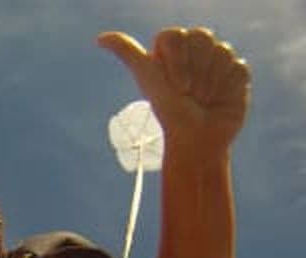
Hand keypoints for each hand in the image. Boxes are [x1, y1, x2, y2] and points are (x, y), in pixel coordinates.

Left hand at [98, 27, 250, 152]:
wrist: (196, 139)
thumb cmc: (169, 113)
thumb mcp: (147, 78)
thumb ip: (127, 53)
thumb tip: (100, 39)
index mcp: (170, 50)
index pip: (175, 36)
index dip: (176, 62)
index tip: (174, 87)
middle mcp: (194, 52)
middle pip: (201, 37)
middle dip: (193, 72)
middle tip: (188, 94)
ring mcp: (217, 61)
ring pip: (222, 51)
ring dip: (210, 82)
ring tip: (203, 99)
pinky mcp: (236, 72)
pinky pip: (238, 66)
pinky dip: (227, 87)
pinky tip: (219, 100)